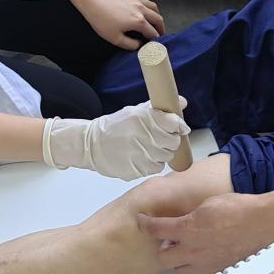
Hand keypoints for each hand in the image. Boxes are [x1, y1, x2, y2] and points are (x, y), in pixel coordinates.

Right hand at [44, 100, 189, 180]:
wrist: (91, 145)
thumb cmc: (114, 127)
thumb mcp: (133, 112)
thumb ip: (158, 109)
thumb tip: (182, 103)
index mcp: (141, 118)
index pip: (173, 123)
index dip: (178, 126)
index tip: (178, 127)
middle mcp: (141, 136)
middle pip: (173, 142)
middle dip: (171, 140)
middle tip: (162, 139)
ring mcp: (138, 155)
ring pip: (166, 157)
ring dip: (162, 153)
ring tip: (149, 148)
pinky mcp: (135, 170)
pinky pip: (155, 168)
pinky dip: (153, 163)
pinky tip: (142, 157)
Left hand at [75, 0, 164, 50]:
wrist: (90, 1)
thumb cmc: (100, 20)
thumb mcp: (114, 39)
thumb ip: (130, 44)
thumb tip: (139, 45)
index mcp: (138, 21)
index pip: (152, 32)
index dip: (155, 39)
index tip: (156, 43)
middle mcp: (140, 8)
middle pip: (157, 17)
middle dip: (161, 27)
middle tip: (160, 33)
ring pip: (152, 5)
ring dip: (156, 14)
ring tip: (155, 19)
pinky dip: (144, 4)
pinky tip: (140, 7)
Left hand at [137, 192, 273, 273]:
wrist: (261, 222)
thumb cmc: (238, 209)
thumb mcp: (207, 204)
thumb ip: (190, 215)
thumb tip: (184, 219)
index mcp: (187, 229)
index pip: (156, 229)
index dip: (145, 224)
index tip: (142, 221)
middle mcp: (192, 250)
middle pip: (162, 258)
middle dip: (161, 248)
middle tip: (166, 238)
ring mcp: (205, 263)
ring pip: (179, 270)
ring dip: (177, 260)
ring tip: (183, 249)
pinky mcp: (218, 270)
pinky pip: (198, 273)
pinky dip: (194, 266)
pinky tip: (201, 255)